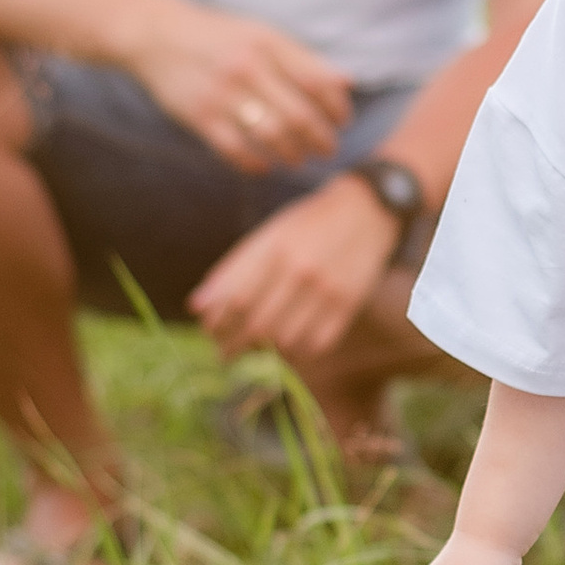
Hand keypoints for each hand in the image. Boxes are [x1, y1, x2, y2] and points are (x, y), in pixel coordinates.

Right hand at [126, 0, 352, 168]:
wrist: (158, 36)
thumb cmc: (220, 37)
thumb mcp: (262, 34)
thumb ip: (304, 58)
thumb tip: (348, 82)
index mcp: (268, 44)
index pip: (317, 81)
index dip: (337, 108)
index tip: (343, 122)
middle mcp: (247, 67)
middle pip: (298, 115)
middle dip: (321, 139)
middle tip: (328, 149)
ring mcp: (222, 94)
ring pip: (272, 135)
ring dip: (293, 154)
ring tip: (299, 159)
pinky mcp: (199, 116)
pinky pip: (236, 150)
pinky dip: (256, 163)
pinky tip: (265, 164)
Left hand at [188, 177, 398, 363]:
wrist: (368, 210)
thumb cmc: (308, 223)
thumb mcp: (269, 235)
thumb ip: (233, 270)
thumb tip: (196, 306)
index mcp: (276, 248)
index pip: (237, 299)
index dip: (218, 323)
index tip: (209, 332)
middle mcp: (302, 271)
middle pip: (258, 326)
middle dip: (234, 347)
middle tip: (224, 354)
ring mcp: (328, 290)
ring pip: (286, 342)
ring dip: (263, 354)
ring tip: (251, 353)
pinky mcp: (349, 306)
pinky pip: (316, 345)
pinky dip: (296, 354)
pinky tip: (284, 348)